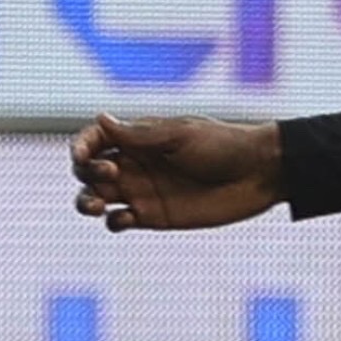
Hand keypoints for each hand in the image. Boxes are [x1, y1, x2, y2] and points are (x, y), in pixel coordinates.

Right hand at [71, 112, 284, 231]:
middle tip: (110, 175)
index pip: (94, 139)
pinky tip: (127, 218)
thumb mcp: (182, 136)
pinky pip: (119, 221)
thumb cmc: (225, 146)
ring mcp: (143, 191)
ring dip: (85, 202)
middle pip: (88, 170)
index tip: (82, 155)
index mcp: (139, 138)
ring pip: (96, 198)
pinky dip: (113, 222)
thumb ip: (140, 135)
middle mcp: (135, 164)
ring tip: (96, 205)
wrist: (261, 174)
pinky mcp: (155, 216)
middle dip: (85, 173)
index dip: (80, 146)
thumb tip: (100, 117)